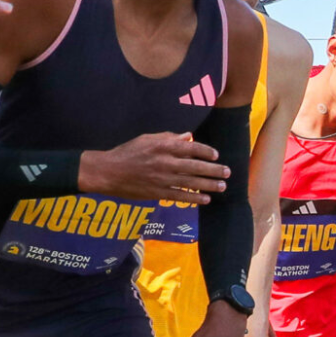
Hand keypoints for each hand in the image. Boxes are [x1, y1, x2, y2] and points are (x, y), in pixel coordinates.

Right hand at [78, 132, 227, 203]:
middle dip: (214, 170)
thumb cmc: (128, 152)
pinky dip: (195, 198)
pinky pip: (180, 196)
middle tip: (227, 172)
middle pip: (196, 166)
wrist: (108, 172)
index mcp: (163, 146)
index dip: (206, 151)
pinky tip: (206, 199)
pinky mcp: (158, 193)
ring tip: (222, 186)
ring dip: (209, 185)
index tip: (216, 155)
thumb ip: (168, 137)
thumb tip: (188, 137)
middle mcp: (165, 162)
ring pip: (191, 182)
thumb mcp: (146, 139)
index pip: (191, 148)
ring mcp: (162, 179)